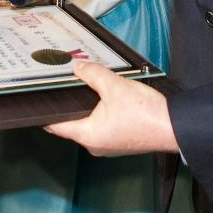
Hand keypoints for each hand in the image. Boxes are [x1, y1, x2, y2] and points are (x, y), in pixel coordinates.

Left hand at [44, 62, 178, 155]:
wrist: (176, 127)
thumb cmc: (145, 113)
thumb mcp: (114, 86)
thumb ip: (92, 74)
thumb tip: (77, 67)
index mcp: (88, 135)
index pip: (55, 125)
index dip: (45, 111)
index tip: (37, 98)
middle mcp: (95, 144)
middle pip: (71, 122)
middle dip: (69, 102)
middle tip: (62, 82)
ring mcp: (108, 144)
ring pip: (88, 123)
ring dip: (86, 106)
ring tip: (82, 84)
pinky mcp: (120, 140)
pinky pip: (102, 125)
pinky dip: (100, 111)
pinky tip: (103, 95)